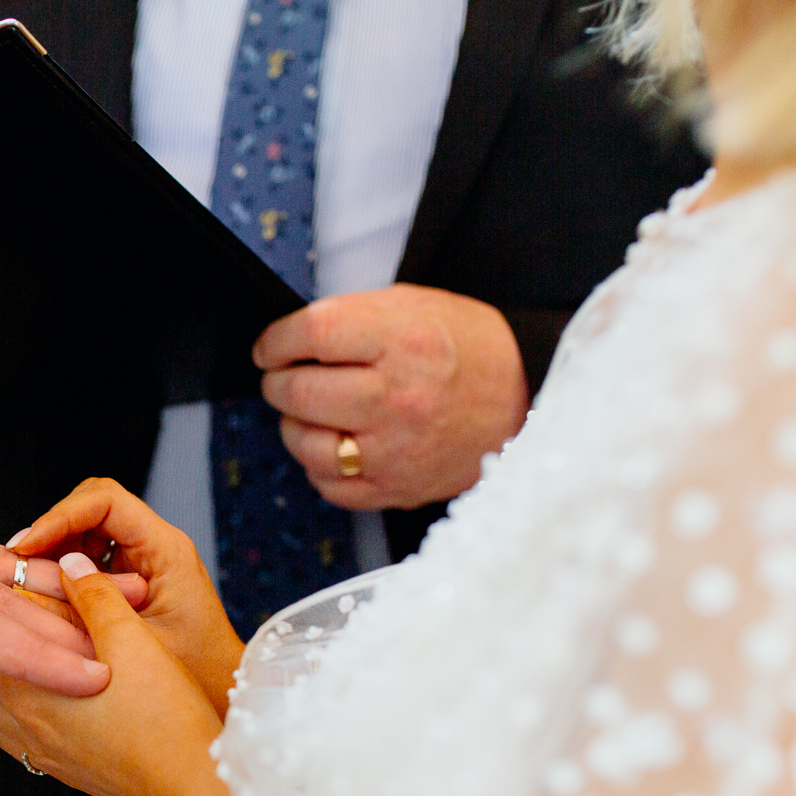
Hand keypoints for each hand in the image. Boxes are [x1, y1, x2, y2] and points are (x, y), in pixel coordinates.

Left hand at [0, 554, 238, 795]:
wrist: (193, 785)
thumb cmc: (164, 715)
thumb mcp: (131, 638)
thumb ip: (94, 595)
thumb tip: (66, 562)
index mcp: (28, 693)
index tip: (20, 591)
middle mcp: (23, 729)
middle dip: (0, 643)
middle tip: (31, 616)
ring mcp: (42, 755)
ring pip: (0, 708)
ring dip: (15, 678)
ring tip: (48, 653)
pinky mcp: (64, 771)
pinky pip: (24, 736)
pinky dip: (32, 710)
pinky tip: (66, 694)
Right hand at [2, 478, 240, 718]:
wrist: (225, 693)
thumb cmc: (197, 672)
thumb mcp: (136, 642)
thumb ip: (89, 608)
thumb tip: (36, 583)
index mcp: (165, 549)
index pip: (104, 501)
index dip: (60, 516)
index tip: (28, 545)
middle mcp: (155, 545)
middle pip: (92, 506)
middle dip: (53, 528)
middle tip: (20, 561)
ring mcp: (144, 560)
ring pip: (87, 529)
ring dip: (55, 549)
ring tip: (28, 580)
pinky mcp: (132, 578)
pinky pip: (92, 557)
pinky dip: (65, 570)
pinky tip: (46, 595)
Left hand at [255, 283, 527, 510]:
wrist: (526, 401)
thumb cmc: (468, 349)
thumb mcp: (417, 307)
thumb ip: (353, 318)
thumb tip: (291, 339)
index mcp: (405, 342)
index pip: (313, 335)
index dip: (277, 341)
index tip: (269, 347)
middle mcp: (399, 398)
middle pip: (302, 393)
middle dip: (278, 383)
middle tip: (282, 377)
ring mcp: (397, 450)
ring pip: (307, 445)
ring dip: (293, 426)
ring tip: (306, 411)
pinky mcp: (398, 488)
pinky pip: (331, 486)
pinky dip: (320, 466)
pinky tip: (333, 444)